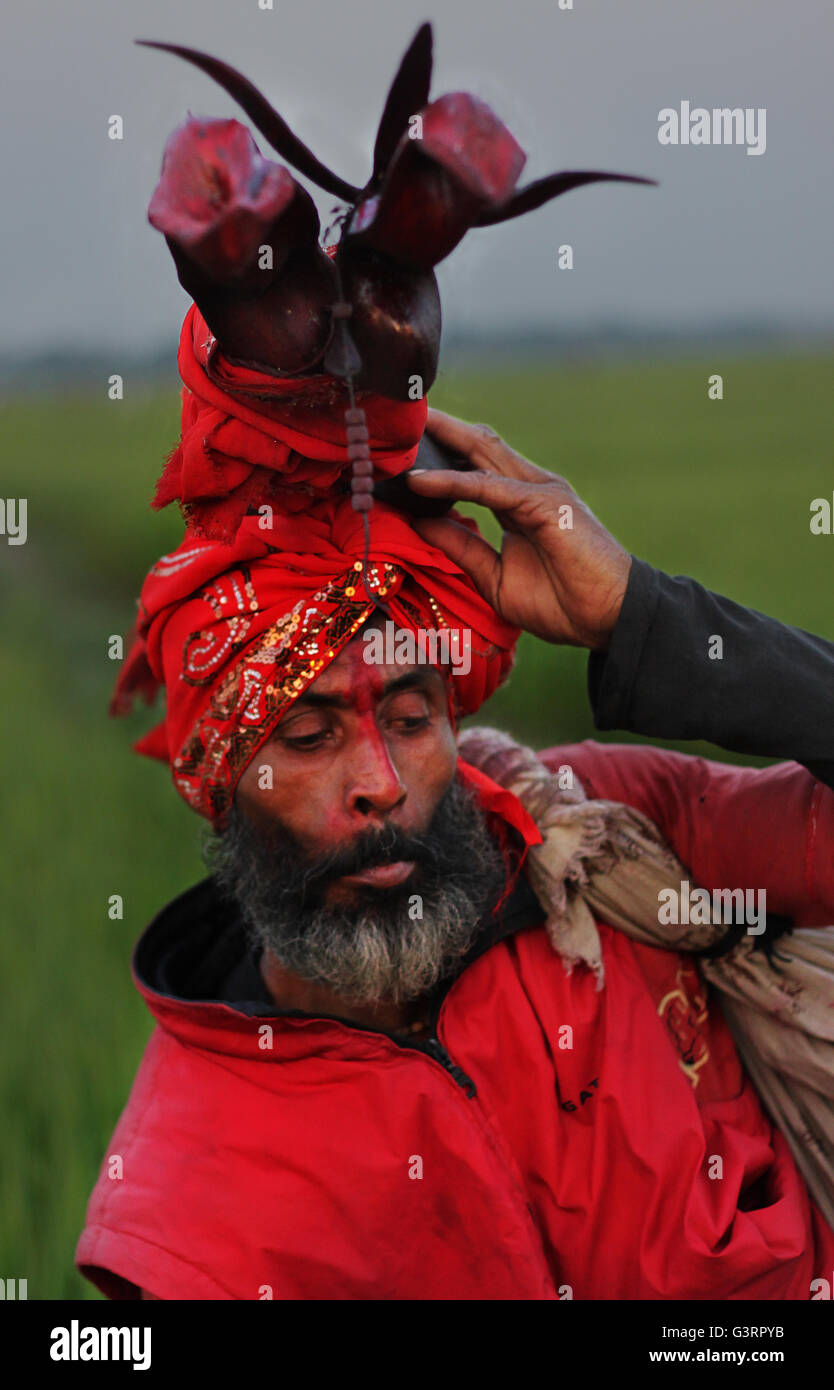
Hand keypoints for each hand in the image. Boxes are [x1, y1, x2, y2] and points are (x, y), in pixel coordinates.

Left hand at [407, 409, 632, 650]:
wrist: (611, 618)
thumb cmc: (563, 602)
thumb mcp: (495, 576)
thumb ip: (462, 547)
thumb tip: (421, 521)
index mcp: (519, 502)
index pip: (475, 463)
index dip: (441, 451)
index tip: (402, 446)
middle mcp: (528, 487)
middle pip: (476, 445)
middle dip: (437, 429)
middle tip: (398, 415)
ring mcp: (539, 490)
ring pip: (480, 454)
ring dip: (440, 440)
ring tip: (402, 431)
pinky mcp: (544, 503)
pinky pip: (487, 487)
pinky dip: (452, 482)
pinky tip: (420, 481)